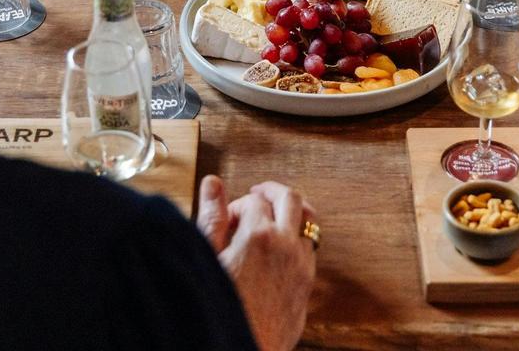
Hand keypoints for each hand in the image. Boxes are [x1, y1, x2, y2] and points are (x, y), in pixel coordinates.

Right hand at [197, 176, 316, 350]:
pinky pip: (311, 246)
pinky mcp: (308, 283)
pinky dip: (299, 236)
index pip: (255, 200)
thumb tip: (214, 184)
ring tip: (274, 214)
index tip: (228, 218)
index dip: (238, 205)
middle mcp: (286, 246)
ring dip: (291, 211)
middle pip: (290, 197)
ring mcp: (301, 264)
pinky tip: (281, 245)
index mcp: (260, 236)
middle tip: (256, 194)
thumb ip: (213, 217)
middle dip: (272, 191)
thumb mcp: (207, 258)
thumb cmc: (219, 308)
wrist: (242, 347)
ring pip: (309, 219)